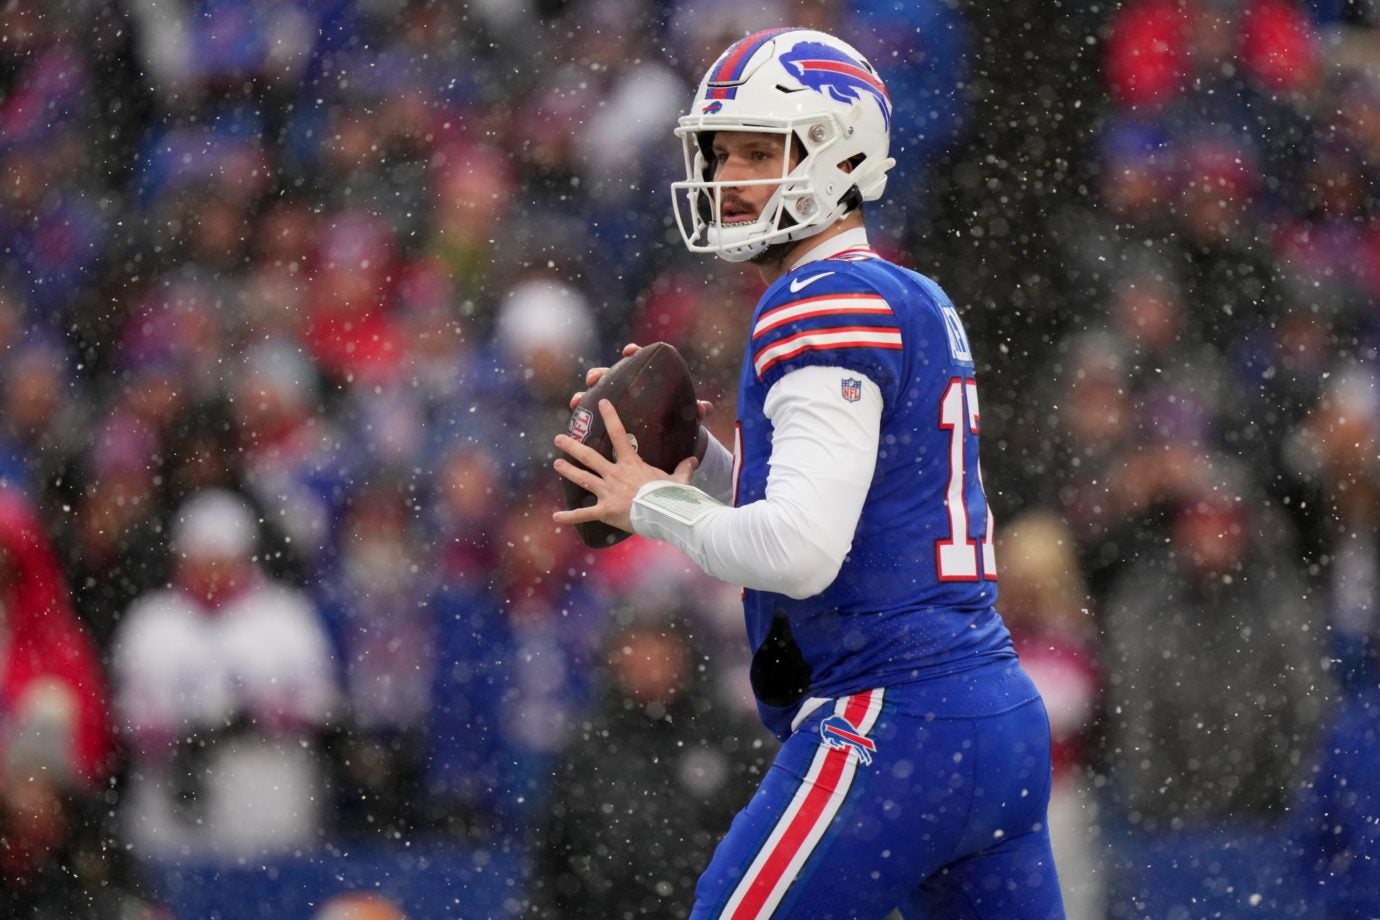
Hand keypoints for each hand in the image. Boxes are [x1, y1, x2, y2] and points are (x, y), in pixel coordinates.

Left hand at [552, 398, 697, 533]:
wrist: (665, 513)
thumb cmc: (672, 495)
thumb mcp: (679, 479)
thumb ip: (683, 468)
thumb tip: (694, 459)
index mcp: (631, 464)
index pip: (619, 434)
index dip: (610, 416)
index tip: (602, 403)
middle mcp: (615, 474)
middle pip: (590, 456)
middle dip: (572, 446)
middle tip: (559, 438)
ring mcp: (608, 492)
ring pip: (582, 478)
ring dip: (568, 471)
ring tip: (557, 464)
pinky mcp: (605, 510)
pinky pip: (584, 513)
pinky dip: (569, 516)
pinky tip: (556, 517)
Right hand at [569, 342, 716, 424]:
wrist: (672, 439)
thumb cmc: (681, 421)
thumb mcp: (689, 416)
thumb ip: (698, 409)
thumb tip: (704, 408)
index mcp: (647, 381)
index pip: (638, 361)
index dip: (633, 352)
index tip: (629, 350)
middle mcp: (628, 388)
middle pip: (610, 375)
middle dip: (600, 374)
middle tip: (594, 378)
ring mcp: (617, 403)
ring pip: (597, 394)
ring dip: (584, 395)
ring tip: (577, 401)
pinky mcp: (610, 420)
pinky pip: (593, 416)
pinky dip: (583, 417)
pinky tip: (575, 421)